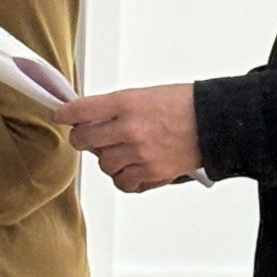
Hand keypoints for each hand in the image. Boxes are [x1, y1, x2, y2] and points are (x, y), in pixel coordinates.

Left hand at [57, 84, 201, 192]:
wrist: (214, 123)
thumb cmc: (185, 105)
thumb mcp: (146, 94)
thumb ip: (117, 107)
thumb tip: (93, 117)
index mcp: (127, 103)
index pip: (82, 110)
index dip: (66, 114)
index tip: (62, 115)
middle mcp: (130, 128)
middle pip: (85, 139)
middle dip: (81, 138)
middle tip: (85, 136)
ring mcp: (139, 153)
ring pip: (103, 163)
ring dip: (106, 158)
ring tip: (118, 150)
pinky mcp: (151, 172)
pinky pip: (123, 182)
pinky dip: (123, 177)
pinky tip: (130, 167)